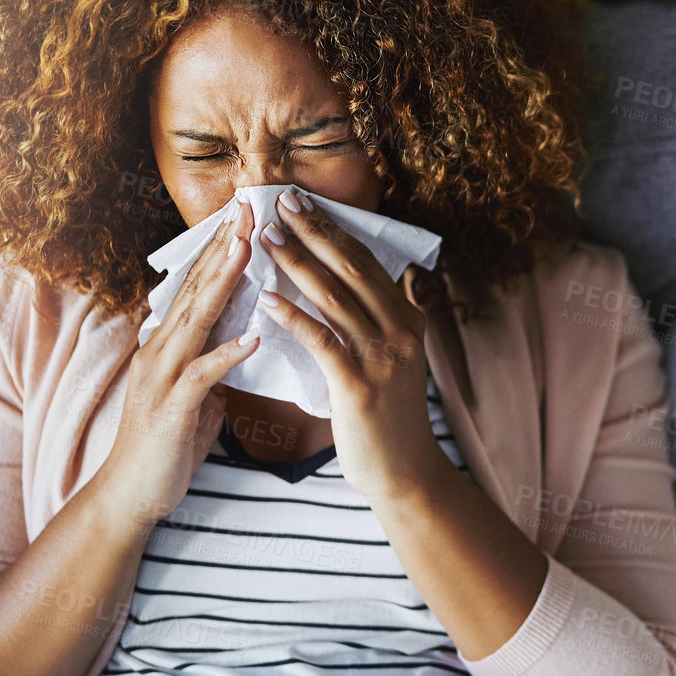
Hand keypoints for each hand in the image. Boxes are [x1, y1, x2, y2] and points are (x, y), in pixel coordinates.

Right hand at [102, 198, 259, 530]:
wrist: (130, 494)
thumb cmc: (166, 444)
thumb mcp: (195, 393)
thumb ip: (212, 361)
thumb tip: (240, 337)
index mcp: (168, 344)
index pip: (198, 286)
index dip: (221, 248)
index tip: (246, 214)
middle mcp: (160, 350)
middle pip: (195, 288)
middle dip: (223, 247)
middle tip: (248, 208)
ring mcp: (162, 377)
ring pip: (196, 320)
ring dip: (223, 283)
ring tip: (249, 250)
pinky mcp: (171, 408)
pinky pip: (203, 376)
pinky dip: (228, 355)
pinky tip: (253, 336)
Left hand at [251, 188, 447, 501]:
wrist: (405, 473)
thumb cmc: (390, 419)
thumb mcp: (396, 361)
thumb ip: (381, 323)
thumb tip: (367, 286)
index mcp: (409, 321)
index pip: (367, 263)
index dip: (333, 230)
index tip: (302, 204)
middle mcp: (401, 332)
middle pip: (351, 269)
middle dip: (313, 232)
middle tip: (280, 203)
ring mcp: (382, 357)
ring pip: (334, 297)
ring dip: (297, 263)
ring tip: (266, 239)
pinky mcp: (358, 385)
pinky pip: (321, 340)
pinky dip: (292, 316)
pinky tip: (266, 299)